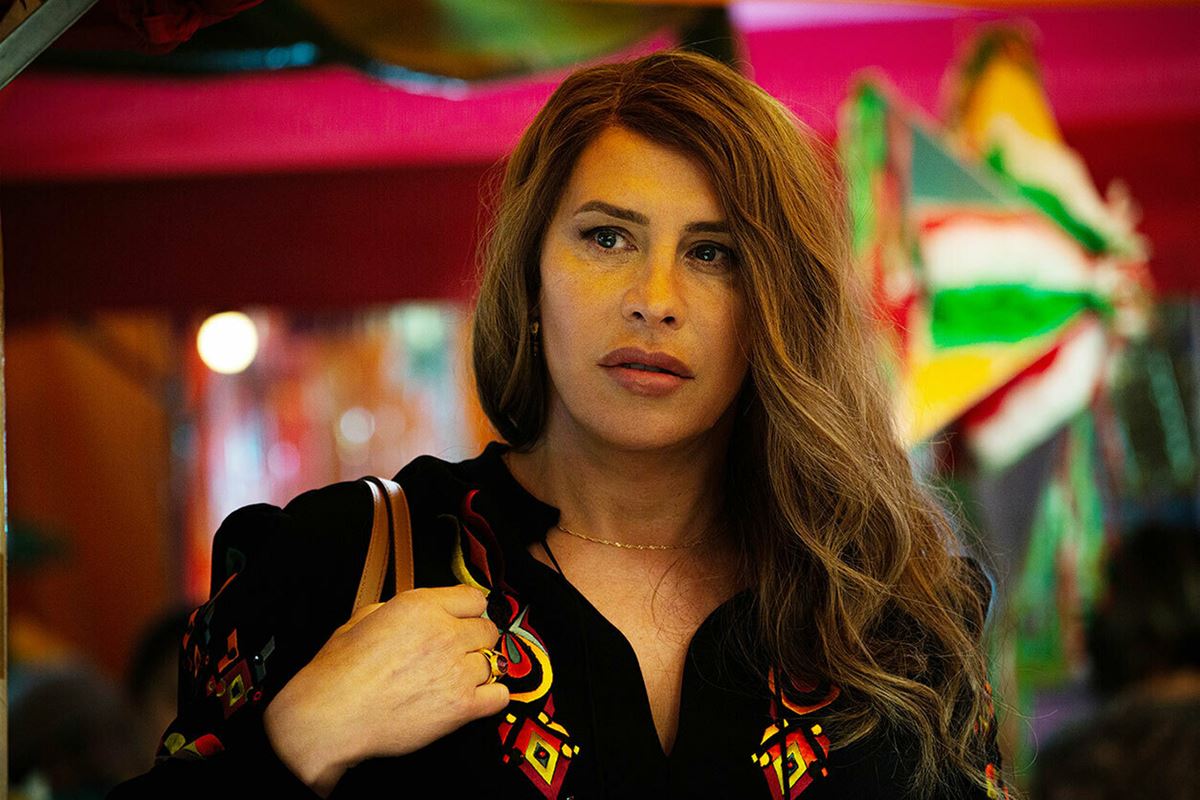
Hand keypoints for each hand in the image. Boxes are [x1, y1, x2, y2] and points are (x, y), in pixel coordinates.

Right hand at [263, 585, 508, 795]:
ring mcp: (456, 670)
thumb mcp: (363, 618)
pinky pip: (499, 696)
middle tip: (456, 651)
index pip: (474, 598)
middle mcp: (444, 633)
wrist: (330, 717)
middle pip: (487, 628)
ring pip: (494, 661)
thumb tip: (419, 613)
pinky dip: (490, 697)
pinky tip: (473, 697)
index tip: (463, 620)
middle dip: (474, 638)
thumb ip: (399, 609)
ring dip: (478, 668)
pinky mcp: (461, 707)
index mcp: (420, 606)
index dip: (467, 610)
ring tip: (455, 678)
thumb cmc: (338, 672)